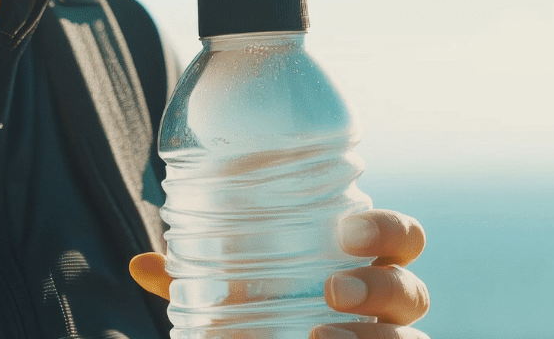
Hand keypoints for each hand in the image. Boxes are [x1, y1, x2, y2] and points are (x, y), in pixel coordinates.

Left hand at [128, 208, 431, 338]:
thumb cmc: (262, 323)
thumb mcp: (232, 302)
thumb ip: (194, 284)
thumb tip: (139, 265)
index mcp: (364, 267)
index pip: (403, 239)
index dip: (388, 230)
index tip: (346, 231)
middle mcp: (388, 312)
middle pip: (413, 292)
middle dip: (381, 287)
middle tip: (332, 291)